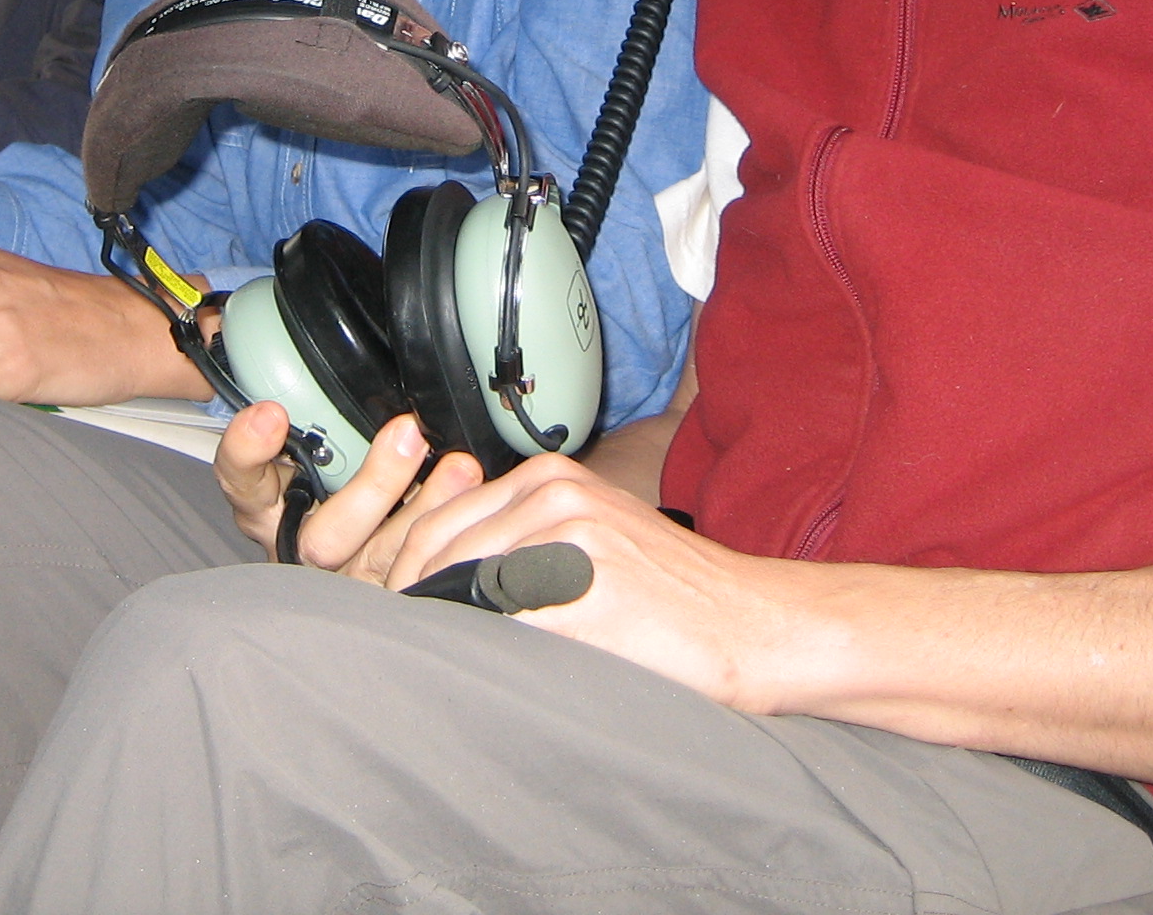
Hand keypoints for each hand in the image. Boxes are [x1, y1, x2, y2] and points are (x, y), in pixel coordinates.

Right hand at [214, 404, 485, 578]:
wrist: (346, 540)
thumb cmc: (321, 474)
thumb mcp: (307, 435)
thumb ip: (315, 404)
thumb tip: (352, 341)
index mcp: (266, 504)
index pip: (243, 479)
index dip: (250, 452)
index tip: (271, 413)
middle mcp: (301, 544)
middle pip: (326, 535)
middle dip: (373, 486)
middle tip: (406, 433)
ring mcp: (347, 573)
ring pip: (381, 559)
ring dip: (425, 511)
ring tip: (458, 467)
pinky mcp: (389, 585)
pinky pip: (419, 574)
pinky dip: (451, 542)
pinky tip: (477, 507)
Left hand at [386, 453, 814, 712]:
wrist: (752, 624)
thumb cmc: (674, 596)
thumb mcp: (594, 538)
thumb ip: (524, 541)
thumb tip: (442, 584)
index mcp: (551, 476)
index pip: (440, 519)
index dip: (408, 572)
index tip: (401, 613)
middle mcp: (554, 493)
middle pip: (437, 548)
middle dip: (411, 599)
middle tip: (404, 647)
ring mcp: (569, 537)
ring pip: (461, 583)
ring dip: (439, 625)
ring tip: (433, 665)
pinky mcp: (583, 589)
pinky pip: (502, 621)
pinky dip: (479, 649)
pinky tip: (478, 676)